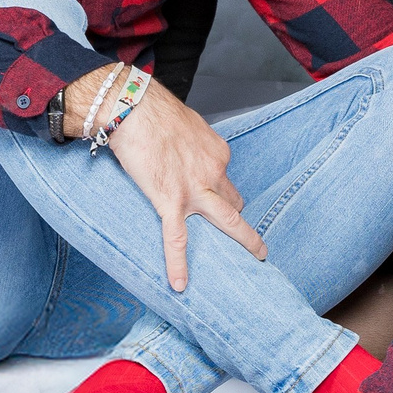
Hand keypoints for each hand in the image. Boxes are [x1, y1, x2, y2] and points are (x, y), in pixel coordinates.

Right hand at [83, 76, 267, 290]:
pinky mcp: (170, 201)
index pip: (224, 178)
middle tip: (254, 240)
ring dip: (245, 240)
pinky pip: (177, 239)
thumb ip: (192, 145)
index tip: (212, 196)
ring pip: (228, 221)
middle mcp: (213, 172)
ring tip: (257, 257)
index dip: (218, 189)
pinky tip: (180, 284)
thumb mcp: (187, 126)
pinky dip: (178, 264)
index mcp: (217, 154)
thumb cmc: (155, 112)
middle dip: (241, 221)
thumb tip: (187, 152)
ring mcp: (194, 189)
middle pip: (234, 202)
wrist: (135, 109)